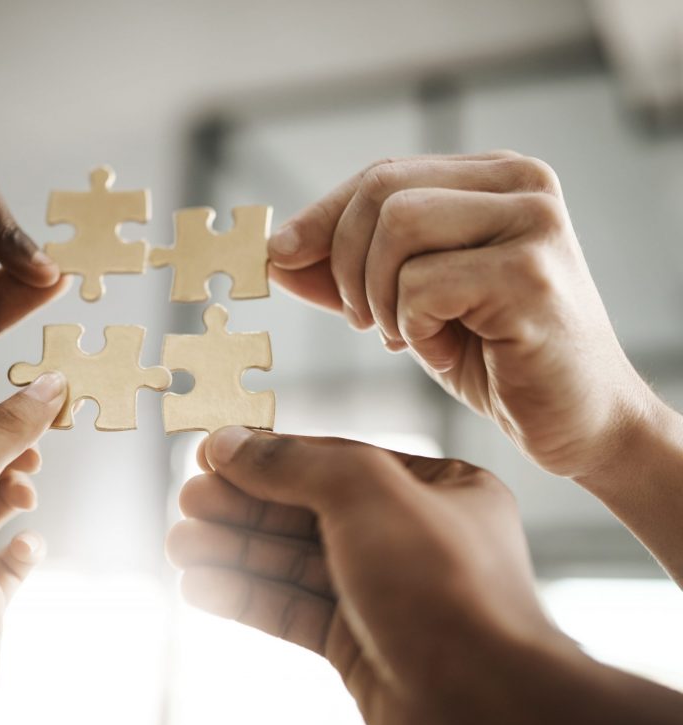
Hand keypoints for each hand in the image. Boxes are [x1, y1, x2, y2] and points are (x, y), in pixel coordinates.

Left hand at [0, 371, 65, 724]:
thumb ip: (2, 437)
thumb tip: (44, 386)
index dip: (4, 418)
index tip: (49, 399)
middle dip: (11, 457)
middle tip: (40, 451)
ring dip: (15, 496)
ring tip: (27, 494)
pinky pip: (8, 568)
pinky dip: (24, 551)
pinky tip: (30, 545)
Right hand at [168, 428, 682, 724]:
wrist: (483, 709)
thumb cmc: (449, 593)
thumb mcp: (367, 495)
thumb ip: (292, 463)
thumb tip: (230, 443)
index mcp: (440, 490)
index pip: (336, 460)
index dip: (268, 456)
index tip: (210, 454)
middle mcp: (416, 540)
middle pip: (309, 511)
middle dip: (243, 507)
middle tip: (186, 502)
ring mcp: (390, 596)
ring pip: (296, 564)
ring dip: (236, 552)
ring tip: (179, 544)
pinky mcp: (364, 647)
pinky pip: (295, 610)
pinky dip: (248, 596)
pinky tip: (202, 586)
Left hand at [266, 152, 656, 480]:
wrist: (579, 419)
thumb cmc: (495, 355)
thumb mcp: (407, 303)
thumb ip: (347, 273)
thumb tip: (276, 253)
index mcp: (493, 178)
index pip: (380, 175)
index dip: (321, 217)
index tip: (280, 257)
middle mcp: (521, 184)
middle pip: (381, 190)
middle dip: (347, 262)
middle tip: (366, 320)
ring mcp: (532, 224)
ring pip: (397, 226)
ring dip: (379, 295)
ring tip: (405, 335)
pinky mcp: (530, 275)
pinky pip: (421, 283)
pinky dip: (411, 324)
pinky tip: (442, 348)